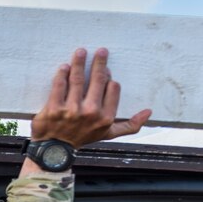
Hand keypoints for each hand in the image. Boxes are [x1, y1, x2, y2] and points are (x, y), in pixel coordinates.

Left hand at [30, 48, 150, 150]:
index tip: (106, 71)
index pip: (112, 89)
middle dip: (99, 63)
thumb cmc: (81, 139)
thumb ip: (129, 125)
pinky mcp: (53, 108)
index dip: (109, 78)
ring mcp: (71, 110)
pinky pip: (59, 86)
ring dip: (79, 63)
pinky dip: (62, 74)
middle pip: (97, 80)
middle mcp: (90, 113)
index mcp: (105, 118)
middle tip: (101, 51)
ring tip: (81, 52)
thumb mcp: (107, 135)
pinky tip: (65, 67)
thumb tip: (149, 112)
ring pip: (77, 79)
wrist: (55, 150)